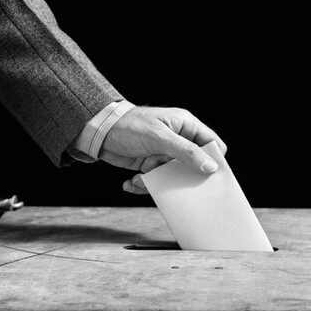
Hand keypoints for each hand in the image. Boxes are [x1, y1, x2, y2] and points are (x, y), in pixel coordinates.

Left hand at [99, 106, 226, 194]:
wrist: (98, 133)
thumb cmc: (129, 126)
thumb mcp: (160, 138)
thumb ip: (186, 152)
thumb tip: (210, 167)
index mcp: (186, 126)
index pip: (211, 143)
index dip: (213, 160)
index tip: (207, 176)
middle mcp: (177, 140)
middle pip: (193, 165)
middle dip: (179, 176)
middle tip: (169, 180)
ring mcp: (163, 154)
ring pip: (172, 177)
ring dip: (157, 181)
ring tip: (142, 175)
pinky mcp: (150, 165)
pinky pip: (156, 181)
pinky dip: (144, 185)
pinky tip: (131, 181)